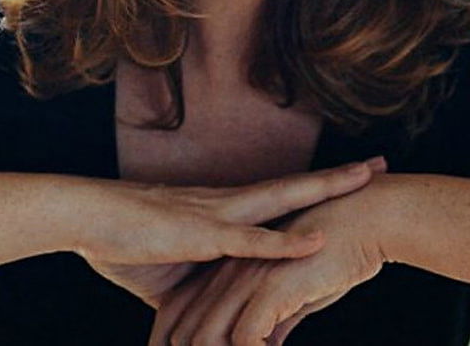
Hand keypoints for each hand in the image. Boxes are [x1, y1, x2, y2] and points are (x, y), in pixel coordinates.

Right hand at [73, 158, 383, 305]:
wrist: (89, 217)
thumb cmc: (129, 240)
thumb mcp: (178, 269)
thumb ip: (206, 278)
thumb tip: (220, 305)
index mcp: (226, 210)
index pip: (283, 195)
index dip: (319, 187)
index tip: (354, 177)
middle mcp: (230, 203)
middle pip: (296, 186)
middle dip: (340, 178)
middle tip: (380, 165)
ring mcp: (218, 214)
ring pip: (282, 199)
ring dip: (324, 191)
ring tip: (363, 180)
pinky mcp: (200, 234)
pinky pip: (248, 240)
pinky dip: (282, 243)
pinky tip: (313, 241)